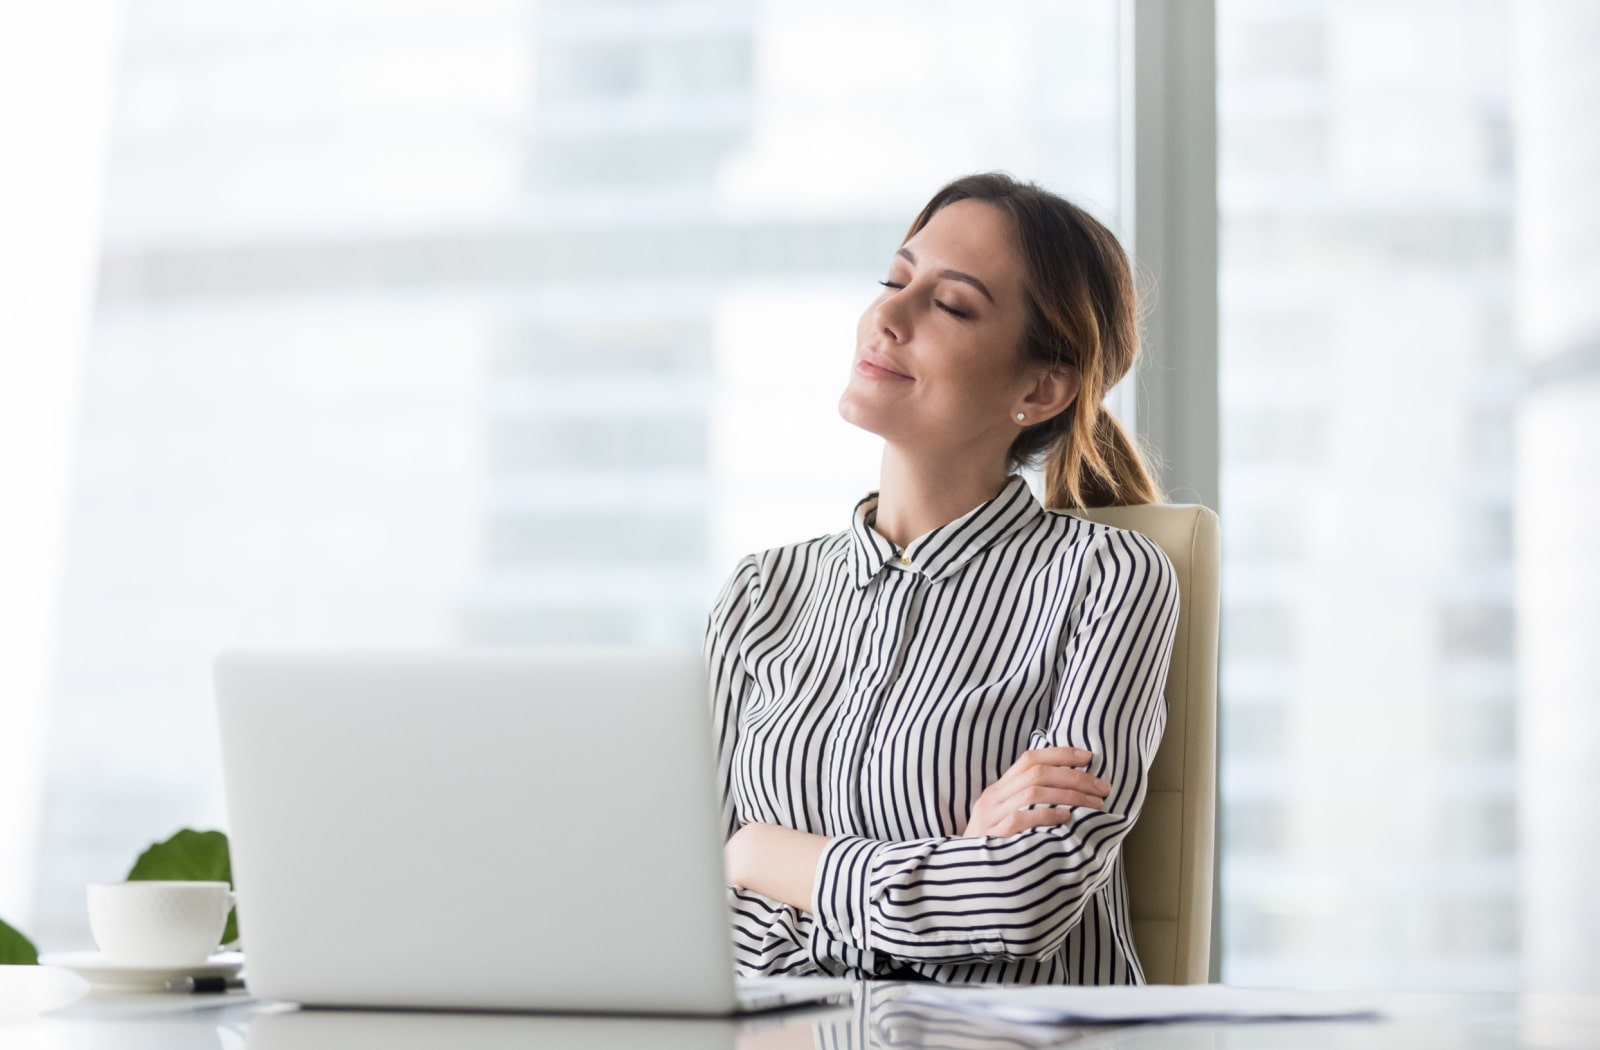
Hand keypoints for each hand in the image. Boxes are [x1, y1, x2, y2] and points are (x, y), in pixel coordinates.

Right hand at [959, 746, 1110, 837]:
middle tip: (1103, 787)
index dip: (1060, 754)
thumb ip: (1029, 804)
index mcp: (998, 789)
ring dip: (1069, 795)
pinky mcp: (993, 837)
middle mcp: (993, 798)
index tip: (1088, 757)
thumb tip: (1070, 792)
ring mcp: (991, 816)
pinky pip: (1021, 819)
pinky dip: (1047, 815)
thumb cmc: (995, 848)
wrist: (964, 878)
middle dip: (1075, 777)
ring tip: (1094, 804)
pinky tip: (1067, 819)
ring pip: (1032, 792)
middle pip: (1036, 773)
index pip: (1029, 759)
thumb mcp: (1006, 819)